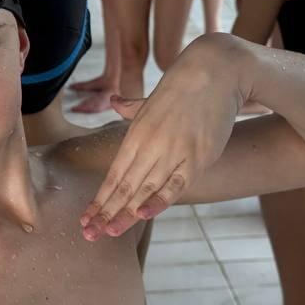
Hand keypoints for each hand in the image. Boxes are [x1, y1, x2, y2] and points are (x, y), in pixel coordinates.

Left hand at [80, 37, 241, 239]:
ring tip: (109, 232)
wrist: (217, 70)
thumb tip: (114, 101)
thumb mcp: (152, 99)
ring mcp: (175, 150)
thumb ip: (132, 107)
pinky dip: (159, 200)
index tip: (87, 219)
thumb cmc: (184, 85)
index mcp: (137, 133)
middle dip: (106, 212)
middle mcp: (151, 144)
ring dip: (126, 213)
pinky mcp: (199, 155)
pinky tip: (143, 214)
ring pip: (146, 188)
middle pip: (125, 185)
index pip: (114, 174)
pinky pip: (176, 183)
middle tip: (89, 235)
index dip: (100, 199)